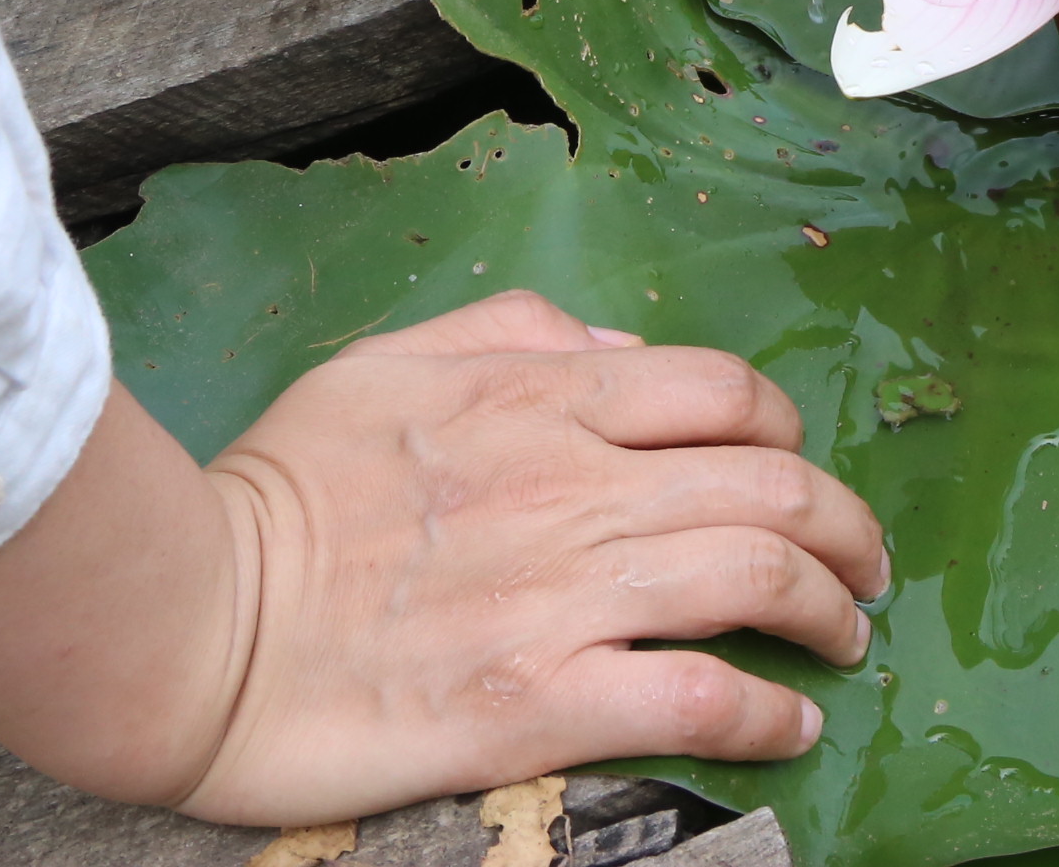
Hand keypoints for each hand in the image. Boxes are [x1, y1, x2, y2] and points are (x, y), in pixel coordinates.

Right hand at [0, 290, 887, 824]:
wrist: (193, 618)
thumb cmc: (275, 491)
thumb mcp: (387, 362)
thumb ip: (512, 332)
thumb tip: (611, 347)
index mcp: (543, 397)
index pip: (724, 394)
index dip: (787, 435)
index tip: (797, 475)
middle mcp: (578, 486)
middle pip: (773, 486)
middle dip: (847, 527)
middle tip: (865, 568)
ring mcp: (566, 594)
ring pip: (758, 578)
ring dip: (831, 611)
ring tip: (849, 639)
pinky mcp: (543, 702)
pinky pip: (698, 699)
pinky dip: (767, 713)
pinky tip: (792, 726)